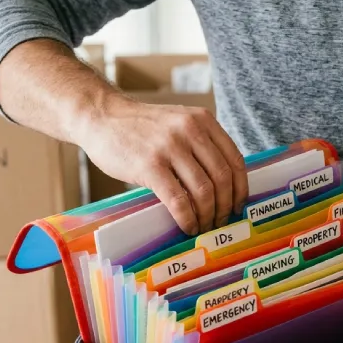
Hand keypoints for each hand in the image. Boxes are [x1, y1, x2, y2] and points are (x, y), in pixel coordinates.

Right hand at [78, 95, 247, 235]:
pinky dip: (187, 218)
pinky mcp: (149, 166)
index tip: (238, 206)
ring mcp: (170, 148)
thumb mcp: (178, 123)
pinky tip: (187, 226)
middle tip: (220, 222)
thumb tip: (222, 185)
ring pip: (203, 191)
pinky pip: (178, 200)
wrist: (102, 116)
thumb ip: (200, 143)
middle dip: (225, 206)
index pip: (234, 160)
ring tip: (203, 226)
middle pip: (222, 178)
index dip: (240, 188)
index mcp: (202, 120)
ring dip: (207, 216)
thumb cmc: (140, 127)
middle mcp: (190, 130)